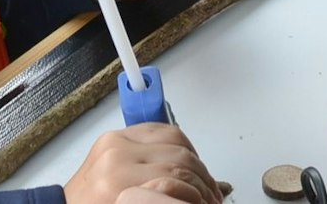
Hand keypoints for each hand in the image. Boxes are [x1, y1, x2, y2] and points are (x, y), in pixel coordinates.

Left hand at [65, 123, 220, 203]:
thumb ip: (165, 200)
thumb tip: (204, 198)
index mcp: (118, 183)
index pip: (178, 176)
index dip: (202, 192)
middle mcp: (116, 156)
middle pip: (180, 157)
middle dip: (204, 180)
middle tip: (212, 197)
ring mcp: (115, 142)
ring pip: (174, 138)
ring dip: (196, 160)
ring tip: (203, 181)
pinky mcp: (114, 136)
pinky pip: (157, 130)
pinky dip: (178, 142)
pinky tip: (186, 159)